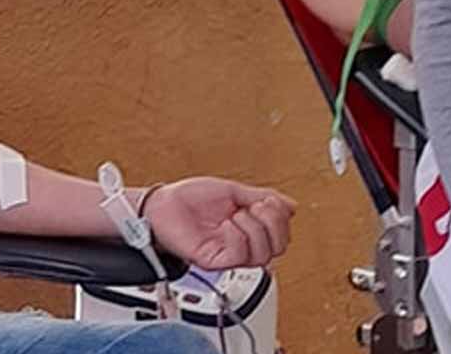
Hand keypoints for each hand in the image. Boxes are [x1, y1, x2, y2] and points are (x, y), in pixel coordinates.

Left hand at [143, 177, 294, 268]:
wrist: (161, 206)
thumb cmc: (189, 199)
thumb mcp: (231, 191)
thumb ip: (260, 197)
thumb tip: (289, 205)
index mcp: (248, 229)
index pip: (281, 237)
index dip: (281, 218)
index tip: (268, 200)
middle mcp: (241, 244)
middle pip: (277, 249)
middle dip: (273, 224)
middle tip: (256, 207)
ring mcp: (228, 253)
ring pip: (262, 256)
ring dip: (255, 230)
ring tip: (237, 214)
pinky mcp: (214, 259)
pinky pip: (238, 256)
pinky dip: (237, 237)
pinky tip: (226, 225)